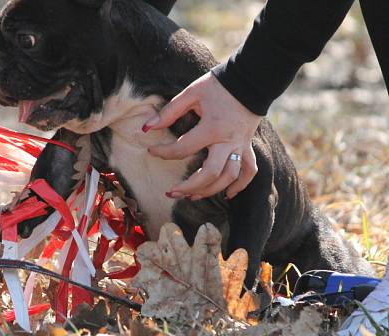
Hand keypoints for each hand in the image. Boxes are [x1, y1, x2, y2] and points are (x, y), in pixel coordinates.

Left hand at [144, 72, 261, 199]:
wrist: (249, 79)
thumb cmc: (218, 86)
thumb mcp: (191, 93)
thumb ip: (169, 112)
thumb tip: (147, 128)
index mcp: (212, 128)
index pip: (183, 148)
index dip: (164, 152)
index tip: (151, 151)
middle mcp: (228, 141)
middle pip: (211, 174)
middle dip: (189, 187)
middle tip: (171, 192)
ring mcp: (240, 146)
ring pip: (229, 177)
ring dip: (210, 190)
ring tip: (190, 196)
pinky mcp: (248, 146)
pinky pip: (249, 172)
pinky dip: (239, 185)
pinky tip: (226, 195)